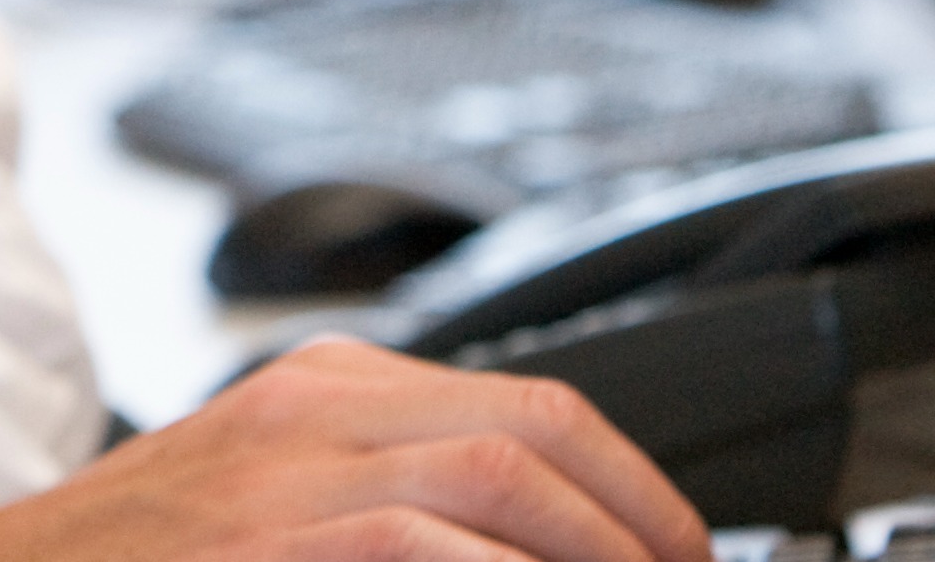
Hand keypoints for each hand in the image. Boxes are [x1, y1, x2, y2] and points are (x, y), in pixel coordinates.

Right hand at [0, 339, 711, 561]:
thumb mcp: (266, 497)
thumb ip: (382, 496)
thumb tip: (528, 534)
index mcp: (322, 389)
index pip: (530, 407)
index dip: (632, 487)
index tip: (672, 552)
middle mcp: (311, 414)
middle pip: (538, 433)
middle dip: (641, 524)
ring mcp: (283, 479)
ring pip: (499, 483)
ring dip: (595, 554)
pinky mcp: (262, 546)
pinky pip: (422, 548)